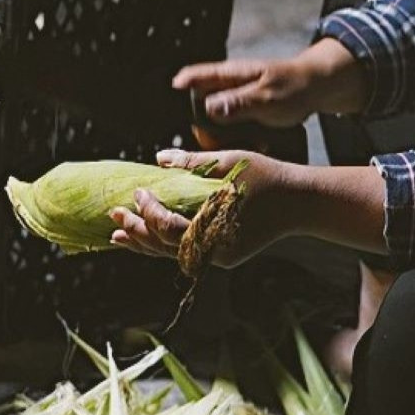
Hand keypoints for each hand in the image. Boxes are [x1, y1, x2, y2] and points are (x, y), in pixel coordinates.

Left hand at [108, 149, 295, 269]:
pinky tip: (146, 238)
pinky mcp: (223, 255)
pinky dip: (163, 245)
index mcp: (214, 230)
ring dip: (143, 243)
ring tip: (118, 235)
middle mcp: (214, 251)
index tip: (139, 191)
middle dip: (135, 230)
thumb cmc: (267, 178)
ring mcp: (219, 256)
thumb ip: (191, 164)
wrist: (300, 201)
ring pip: (171, 254)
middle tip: (113, 214)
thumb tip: (158, 157)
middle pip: (164, 246)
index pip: (168, 227)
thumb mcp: (229, 163)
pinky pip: (185, 252)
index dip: (148, 210)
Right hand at [173, 37, 363, 128]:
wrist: (319, 88)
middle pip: (202, 101)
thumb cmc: (294, 87)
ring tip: (240, 144)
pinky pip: (236, 124)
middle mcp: (231, 84)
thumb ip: (238, 103)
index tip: (172, 96)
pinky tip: (256, 143)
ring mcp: (240, 95)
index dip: (182, 84)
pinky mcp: (249, 107)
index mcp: (232, 74)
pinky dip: (241, 135)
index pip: (198, 75)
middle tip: (210, 140)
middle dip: (204, 122)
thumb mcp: (267, 98)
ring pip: (219, 116)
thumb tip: (210, 108)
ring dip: (225, 133)